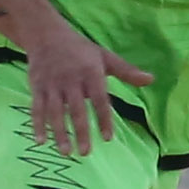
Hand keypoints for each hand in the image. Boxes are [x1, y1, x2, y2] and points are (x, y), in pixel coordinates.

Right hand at [21, 20, 143, 156]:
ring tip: (66, 152)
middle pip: (76, 110)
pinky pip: (37, 108)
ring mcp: (52, 85)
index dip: (103, 119)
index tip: (107, 138)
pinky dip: (38, 125)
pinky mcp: (37, 87)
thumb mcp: (105, 57)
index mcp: (91, 74)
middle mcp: (71, 81)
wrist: (46, 35)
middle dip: (81, 132)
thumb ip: (126, 72)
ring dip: (60, 133)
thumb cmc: (81, 50)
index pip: (99, 100)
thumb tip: (151, 80)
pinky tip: (41, 141)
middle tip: (86, 153)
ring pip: (55, 112)